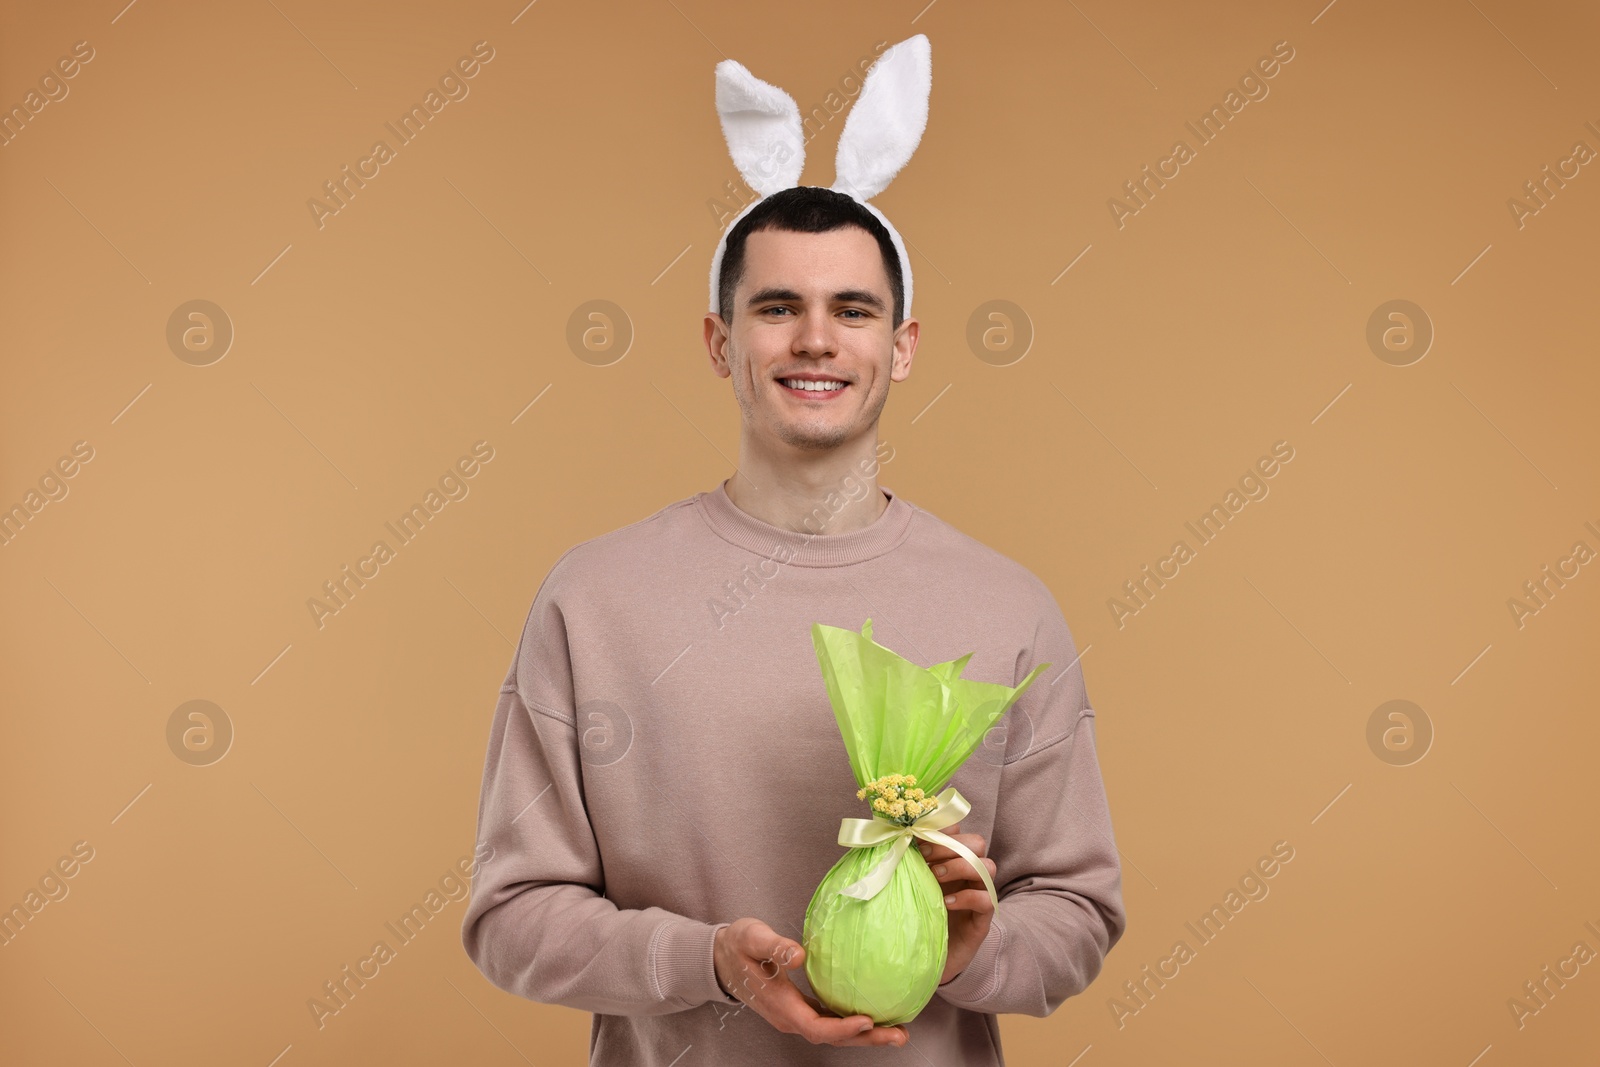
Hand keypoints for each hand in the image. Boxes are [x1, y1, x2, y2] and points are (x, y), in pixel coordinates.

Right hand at [713, 918, 907, 1047]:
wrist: (720, 958)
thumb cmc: (736, 946)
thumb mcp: (751, 938)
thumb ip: (774, 947)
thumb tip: (799, 955)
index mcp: (781, 1005)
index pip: (816, 1027)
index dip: (843, 1029)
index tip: (868, 1020)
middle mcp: (790, 1017)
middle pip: (832, 1038)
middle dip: (867, 1039)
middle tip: (898, 1035)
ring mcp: (795, 1015)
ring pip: (834, 1033)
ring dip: (865, 1035)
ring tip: (897, 1030)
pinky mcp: (800, 1008)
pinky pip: (830, 1021)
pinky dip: (854, 1023)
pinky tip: (874, 1015)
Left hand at [918, 824, 996, 983]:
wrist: (921, 959)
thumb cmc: (913, 916)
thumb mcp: (908, 885)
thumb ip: (907, 862)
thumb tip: (892, 838)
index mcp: (950, 860)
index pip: (958, 831)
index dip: (941, 829)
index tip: (917, 837)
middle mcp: (968, 874)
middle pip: (977, 843)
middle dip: (951, 844)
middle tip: (926, 856)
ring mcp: (978, 894)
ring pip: (987, 866)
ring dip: (960, 866)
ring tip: (936, 877)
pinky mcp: (982, 919)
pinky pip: (987, 899)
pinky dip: (966, 896)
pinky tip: (946, 903)